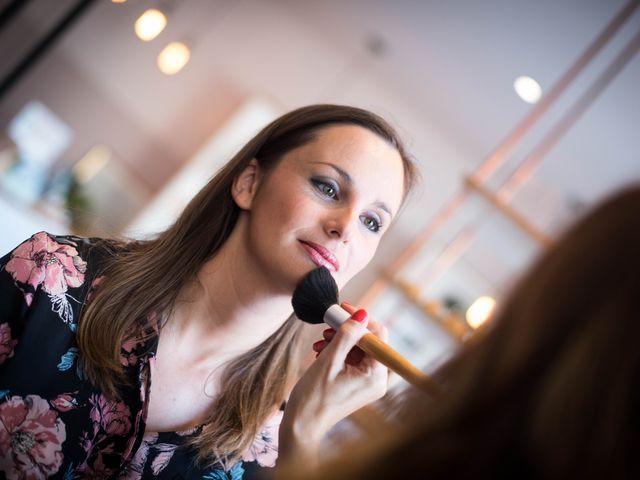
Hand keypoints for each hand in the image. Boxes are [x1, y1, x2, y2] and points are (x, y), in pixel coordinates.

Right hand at [278, 302, 387, 466]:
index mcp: (375, 376)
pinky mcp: (358, 384)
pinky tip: (322, 352)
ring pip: (359, 349)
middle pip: (369, 341)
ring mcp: (368, 383)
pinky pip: (353, 359)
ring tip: (320, 343)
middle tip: (326, 328)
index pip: (379, 335)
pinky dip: (338, 352)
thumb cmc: (313, 398)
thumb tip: (362, 313)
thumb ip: (347, 335)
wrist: (301, 426)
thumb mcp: (329, 361)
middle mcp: (377, 380)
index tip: (342, 309)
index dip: (361, 319)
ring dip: (339, 341)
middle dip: (347, 332)